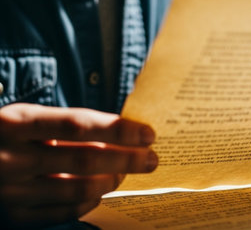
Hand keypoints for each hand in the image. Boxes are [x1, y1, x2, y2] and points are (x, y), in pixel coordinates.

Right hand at [0, 103, 157, 227]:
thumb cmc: (5, 134)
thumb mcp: (27, 118)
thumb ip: (67, 125)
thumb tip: (119, 131)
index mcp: (18, 122)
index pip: (78, 124)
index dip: (117, 129)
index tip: (147, 133)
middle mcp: (13, 157)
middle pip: (85, 160)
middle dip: (127, 159)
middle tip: (152, 159)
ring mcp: (11, 191)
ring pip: (78, 189)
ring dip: (112, 180)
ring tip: (127, 172)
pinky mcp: (12, 216)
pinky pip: (63, 211)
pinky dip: (90, 201)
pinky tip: (102, 190)